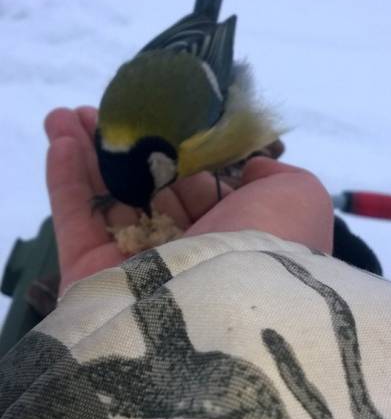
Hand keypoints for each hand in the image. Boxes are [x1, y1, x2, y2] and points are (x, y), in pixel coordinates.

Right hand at [45, 107, 332, 292]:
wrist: (226, 309)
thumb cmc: (269, 244)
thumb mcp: (301, 197)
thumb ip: (278, 176)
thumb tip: (251, 167)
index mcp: (230, 238)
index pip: (198, 192)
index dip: (182, 158)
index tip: (165, 126)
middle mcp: (184, 255)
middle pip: (145, 193)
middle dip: (124, 149)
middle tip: (102, 110)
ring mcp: (135, 269)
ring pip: (105, 202)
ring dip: (87, 153)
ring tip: (65, 113)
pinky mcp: (93, 278)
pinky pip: (75, 222)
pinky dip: (65, 179)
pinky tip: (60, 138)